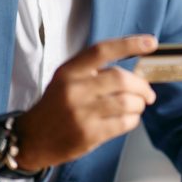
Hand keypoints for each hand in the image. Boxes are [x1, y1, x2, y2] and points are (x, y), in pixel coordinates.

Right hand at [14, 35, 157, 169]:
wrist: (31, 139)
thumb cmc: (55, 106)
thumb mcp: (66, 80)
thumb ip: (94, 72)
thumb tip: (134, 71)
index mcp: (69, 71)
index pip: (102, 50)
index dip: (129, 44)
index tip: (150, 42)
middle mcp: (74, 89)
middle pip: (121, 79)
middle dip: (142, 86)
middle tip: (147, 93)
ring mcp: (81, 113)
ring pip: (127, 102)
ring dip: (139, 104)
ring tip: (137, 106)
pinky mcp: (89, 135)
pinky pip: (124, 123)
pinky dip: (133, 119)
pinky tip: (128, 118)